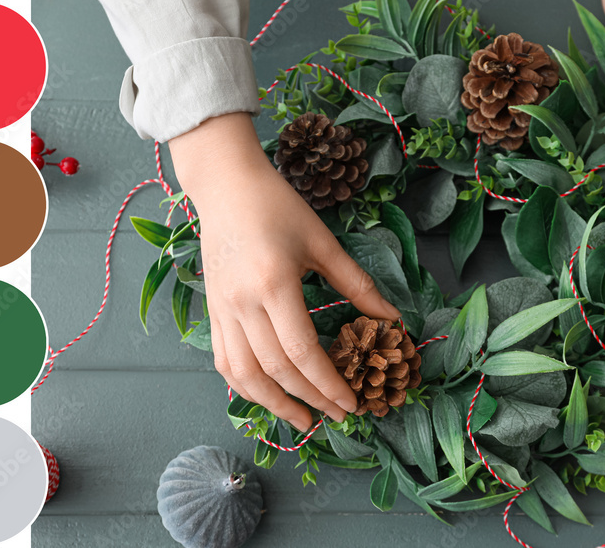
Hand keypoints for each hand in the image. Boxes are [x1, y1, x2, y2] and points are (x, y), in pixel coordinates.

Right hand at [169, 112, 400, 431]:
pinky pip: (224, 361)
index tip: (352, 402)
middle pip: (276, 370)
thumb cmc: (279, 207)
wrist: (226, 186)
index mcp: (274, 283)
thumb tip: (392, 320)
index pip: (301, 352)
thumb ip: (357, 285)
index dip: (328, 383)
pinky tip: (267, 396)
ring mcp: (222, 310)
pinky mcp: (212, 311)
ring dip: (273, 404)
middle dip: (310, 399)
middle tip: (339, 416)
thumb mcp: (324, 242)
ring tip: (303, 420)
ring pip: (243, 375)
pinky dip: (245, 386)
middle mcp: (242, 303)